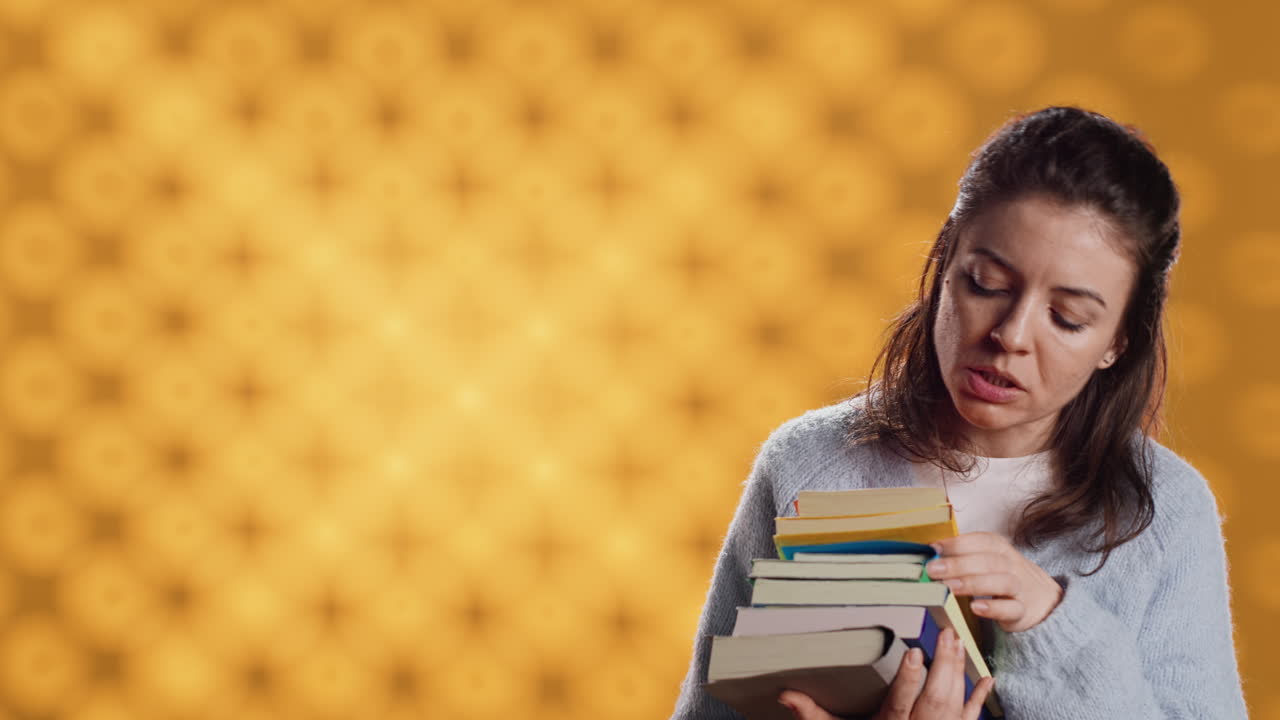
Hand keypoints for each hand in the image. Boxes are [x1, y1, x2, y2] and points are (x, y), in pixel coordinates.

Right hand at [777, 628, 994, 719]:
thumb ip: (814, 715)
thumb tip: (786, 695)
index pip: (900, 704)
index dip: (909, 680)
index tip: (914, 654)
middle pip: (935, 700)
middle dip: (943, 666)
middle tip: (945, 636)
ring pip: (954, 705)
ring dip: (958, 672)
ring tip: (956, 642)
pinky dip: (979, 699)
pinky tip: (987, 679)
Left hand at [926, 531, 1064, 632]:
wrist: (1042, 600)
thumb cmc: (1003, 576)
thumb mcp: (986, 561)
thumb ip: (961, 557)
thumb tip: (928, 555)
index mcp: (999, 548)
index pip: (980, 541)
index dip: (957, 543)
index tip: (933, 548)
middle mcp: (1011, 564)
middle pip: (987, 560)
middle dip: (957, 564)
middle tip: (933, 570)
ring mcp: (1019, 588)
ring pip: (1001, 581)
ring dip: (972, 583)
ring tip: (949, 587)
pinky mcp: (1023, 611)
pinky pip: (1012, 608)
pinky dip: (994, 607)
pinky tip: (976, 608)